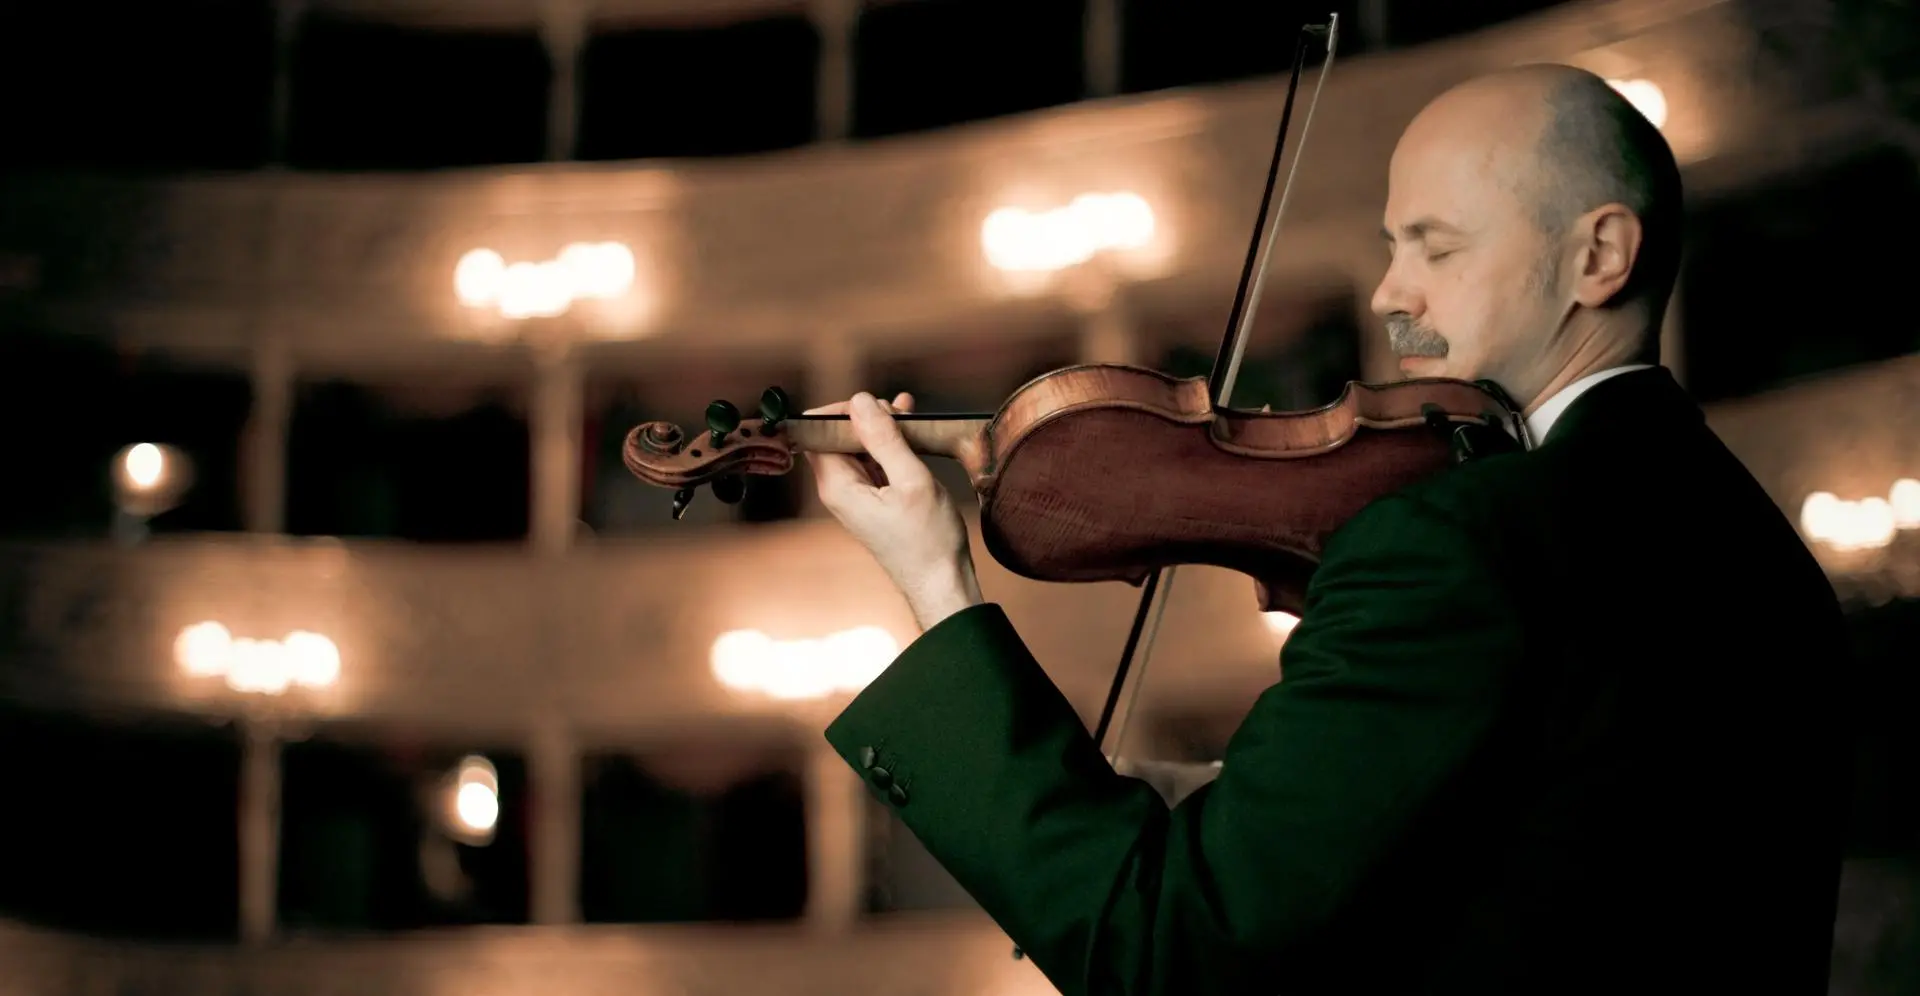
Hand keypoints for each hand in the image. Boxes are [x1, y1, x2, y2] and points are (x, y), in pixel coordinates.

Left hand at [804, 391, 982, 629]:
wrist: (940, 582)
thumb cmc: (928, 540)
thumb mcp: (912, 481)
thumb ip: (885, 439)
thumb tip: (860, 400)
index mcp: (837, 485)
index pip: (817, 430)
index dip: (843, 410)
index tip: (877, 409)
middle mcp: (838, 489)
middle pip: (836, 436)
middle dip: (866, 417)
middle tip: (899, 415)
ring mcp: (855, 495)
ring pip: (857, 446)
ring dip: (881, 429)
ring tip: (909, 417)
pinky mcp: (872, 499)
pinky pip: (872, 462)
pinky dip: (889, 445)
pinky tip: (910, 432)